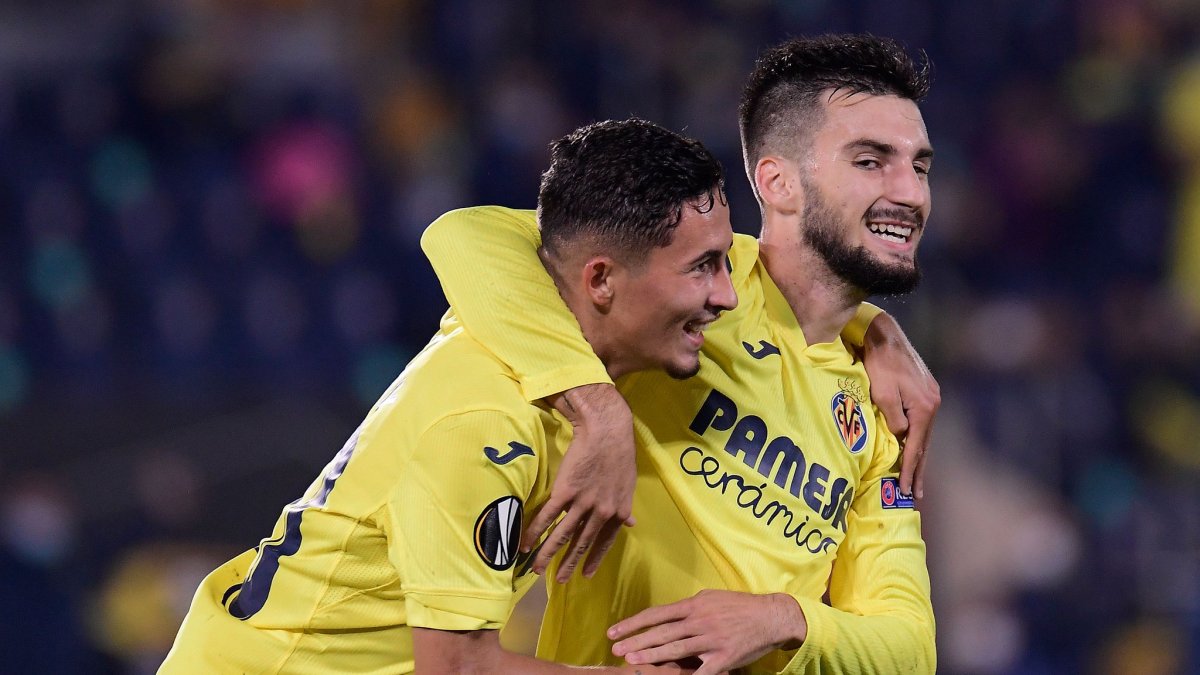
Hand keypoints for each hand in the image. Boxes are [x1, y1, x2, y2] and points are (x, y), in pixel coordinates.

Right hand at [522, 384, 636, 581]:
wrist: (606, 431)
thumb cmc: (619, 453)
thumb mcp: (628, 484)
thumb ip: (625, 506)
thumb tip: (630, 523)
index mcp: (617, 511)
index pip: (605, 541)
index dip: (595, 558)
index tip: (586, 574)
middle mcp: (601, 512)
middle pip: (582, 543)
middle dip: (568, 563)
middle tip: (559, 581)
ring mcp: (582, 503)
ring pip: (562, 534)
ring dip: (547, 554)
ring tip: (537, 569)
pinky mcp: (565, 492)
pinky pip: (547, 516)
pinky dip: (535, 532)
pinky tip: (526, 544)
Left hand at [608, 590, 805, 674]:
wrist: (771, 616)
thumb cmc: (739, 606)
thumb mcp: (711, 598)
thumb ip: (689, 607)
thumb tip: (668, 614)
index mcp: (694, 605)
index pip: (656, 614)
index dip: (634, 623)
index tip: (615, 631)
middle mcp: (699, 621)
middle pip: (661, 633)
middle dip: (636, 641)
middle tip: (616, 649)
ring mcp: (711, 640)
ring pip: (675, 650)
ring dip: (652, 656)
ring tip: (632, 660)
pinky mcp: (724, 657)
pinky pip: (702, 671)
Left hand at [861, 312, 940, 498]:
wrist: (884, 335)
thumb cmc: (879, 364)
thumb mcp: (882, 395)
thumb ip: (893, 420)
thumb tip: (900, 437)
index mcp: (925, 407)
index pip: (916, 447)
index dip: (910, 470)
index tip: (906, 490)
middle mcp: (933, 404)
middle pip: (924, 444)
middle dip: (919, 471)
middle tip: (917, 495)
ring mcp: (931, 397)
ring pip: (923, 434)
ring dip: (919, 456)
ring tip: (916, 479)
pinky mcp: (924, 391)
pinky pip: (921, 423)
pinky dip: (917, 439)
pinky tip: (913, 447)